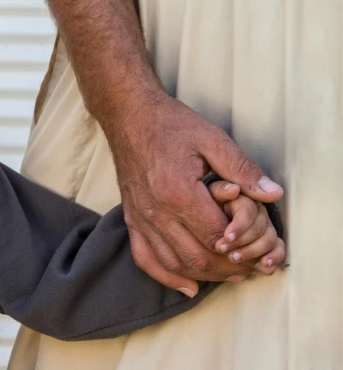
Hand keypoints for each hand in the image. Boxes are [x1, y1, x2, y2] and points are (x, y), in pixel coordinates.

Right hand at [107, 94, 283, 295]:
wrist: (129, 116)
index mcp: (178, 191)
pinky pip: (145, 258)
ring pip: (174, 263)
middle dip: (228, 269)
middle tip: (252, 268)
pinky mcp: (131, 218)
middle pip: (196, 257)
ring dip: (204, 276)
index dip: (241, 248)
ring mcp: (140, 217)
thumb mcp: (213, 139)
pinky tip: (187, 285)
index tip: (259, 249)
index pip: (216, 236)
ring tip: (229, 274)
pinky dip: (166, 276)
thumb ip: (242, 169)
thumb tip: (272, 193)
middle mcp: (156, 211)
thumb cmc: (171, 124)